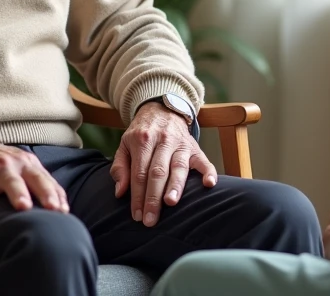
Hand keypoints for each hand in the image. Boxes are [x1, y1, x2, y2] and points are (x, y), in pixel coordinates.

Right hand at [0, 129, 68, 229]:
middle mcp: (16, 163)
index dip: (58, 195)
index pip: (47, 180)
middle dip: (46, 192)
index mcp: (28, 163)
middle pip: (35, 178)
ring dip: (18, 194)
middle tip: (54, 209)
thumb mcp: (17, 167)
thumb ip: (34, 182)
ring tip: (24, 208)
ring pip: (10, 182)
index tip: (65, 212)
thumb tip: (56, 207)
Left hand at [111, 101, 216, 226]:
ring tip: (171, 203)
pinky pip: (204, 160)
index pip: (139, 173)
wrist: (162, 109)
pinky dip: (208, 172)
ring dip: (175, 186)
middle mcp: (162, 140)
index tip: (137, 215)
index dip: (137, 195)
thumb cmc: (141, 133)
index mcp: (142, 140)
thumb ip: (120, 167)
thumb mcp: (124, 144)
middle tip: (150, 219)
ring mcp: (180, 143)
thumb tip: (120, 192)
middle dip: (153, 197)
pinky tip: (209, 184)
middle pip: (157, 172)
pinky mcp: (195, 146)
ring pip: (178, 166)